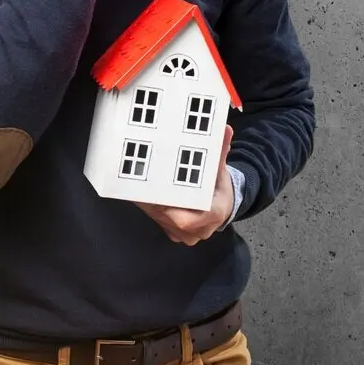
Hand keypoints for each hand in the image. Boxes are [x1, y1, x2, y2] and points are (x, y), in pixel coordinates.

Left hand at [136, 125, 234, 245]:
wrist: (223, 208)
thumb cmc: (219, 188)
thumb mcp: (221, 170)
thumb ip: (220, 150)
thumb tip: (225, 129)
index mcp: (214, 214)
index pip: (187, 220)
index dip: (168, 209)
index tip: (156, 193)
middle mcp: (200, 230)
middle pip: (170, 219)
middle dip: (155, 202)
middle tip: (141, 183)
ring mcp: (187, 236)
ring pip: (162, 221)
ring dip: (149, 205)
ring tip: (138, 185)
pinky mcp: (176, 235)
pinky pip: (160, 223)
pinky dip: (151, 209)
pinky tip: (142, 194)